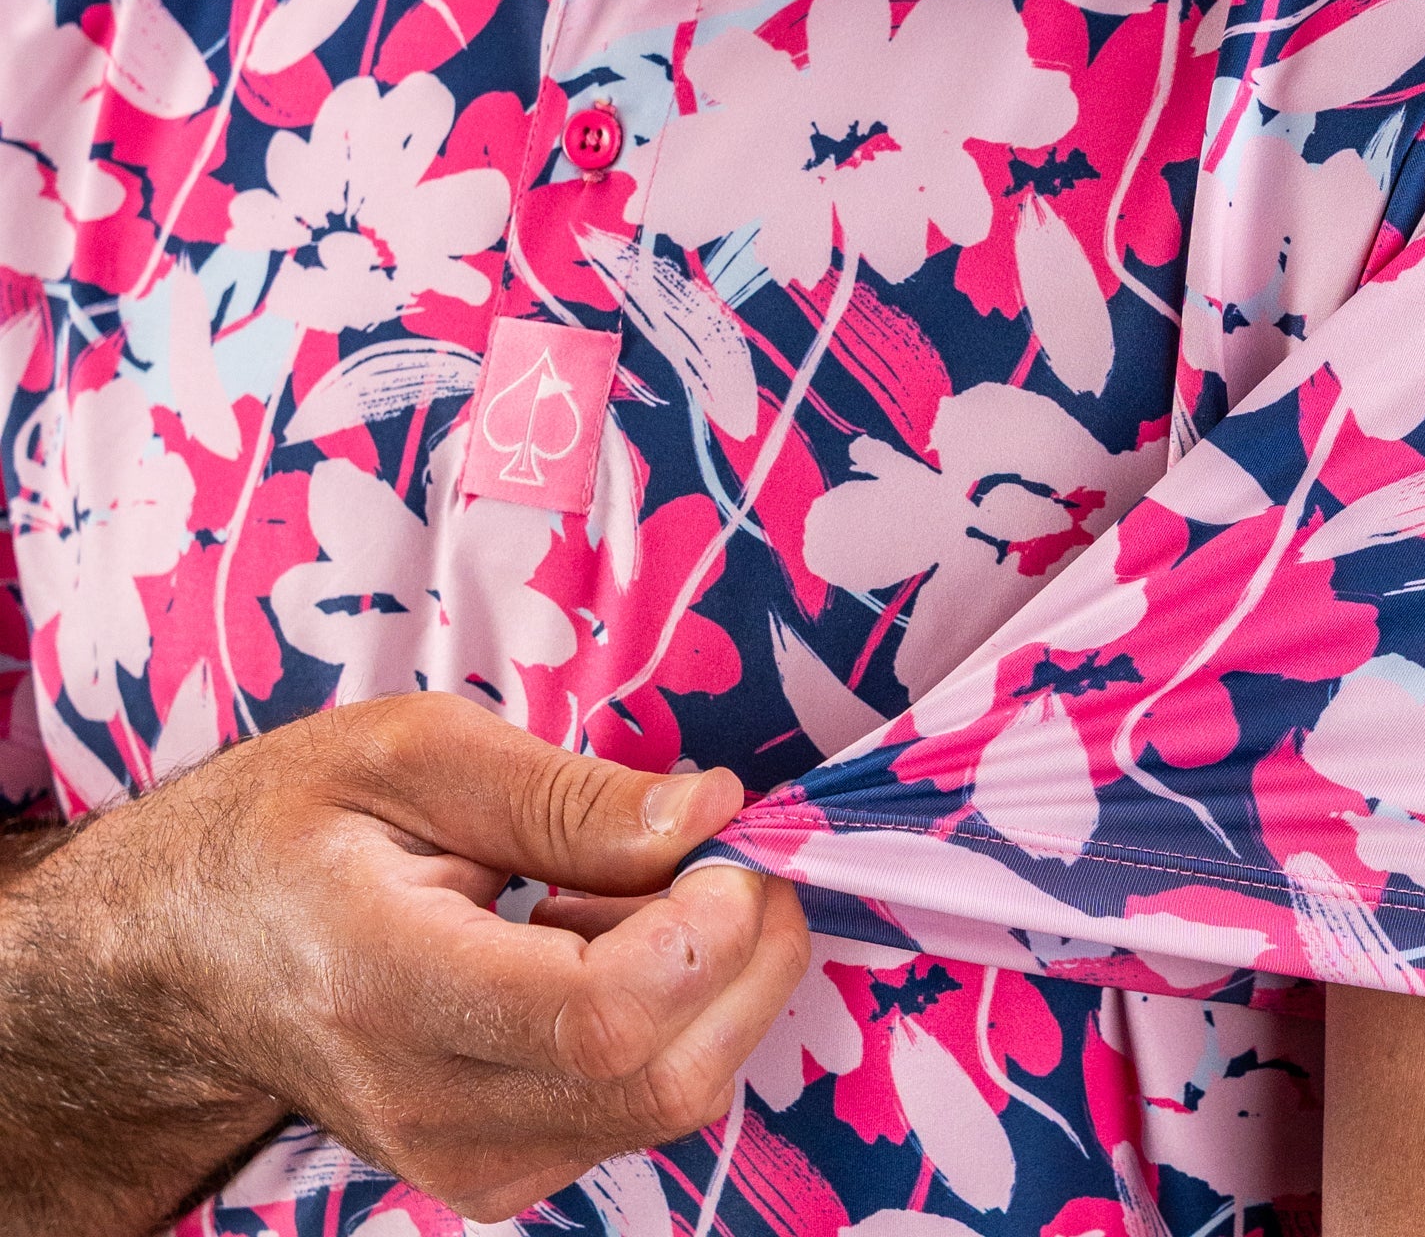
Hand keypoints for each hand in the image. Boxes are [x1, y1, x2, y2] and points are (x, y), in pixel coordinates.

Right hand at [0, 694, 809, 1229]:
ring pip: (666, 1103)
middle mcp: (426, 1106)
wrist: (179, 959)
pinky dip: (667, 1022)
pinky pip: (633, 1111)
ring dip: (709, 986)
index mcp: (387, 983)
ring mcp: (459, 1161)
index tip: (724, 839)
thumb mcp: (413, 752)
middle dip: (746, 957)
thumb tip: (711, 813)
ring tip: (633, 887)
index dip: (705, 930)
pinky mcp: (490, 1172)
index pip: (599, 1017)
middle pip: (660, 1079)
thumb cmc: (286, 829)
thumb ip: (568, 795)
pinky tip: (604, 944)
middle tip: (726, 849)